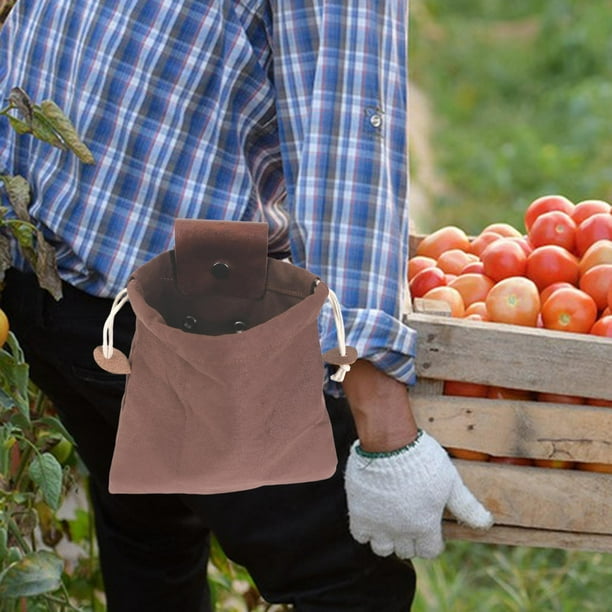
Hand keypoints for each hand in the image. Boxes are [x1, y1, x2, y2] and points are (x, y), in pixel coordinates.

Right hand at [344, 430, 493, 558]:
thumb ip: (466, 505)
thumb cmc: (423, 460)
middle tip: (410, 519)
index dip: (432, 541)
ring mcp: (378, 524)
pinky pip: (360, 535)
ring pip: (382, 548)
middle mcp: (401, 531)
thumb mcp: (450, 481)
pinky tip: (373, 516)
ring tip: (390, 522)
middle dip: (410, 539)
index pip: (430, 551)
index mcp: (425, 526)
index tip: (429, 526)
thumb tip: (487, 523)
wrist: (388, 443)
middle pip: (406, 550)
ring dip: (387, 539)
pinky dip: (366, 531)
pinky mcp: (359, 513)